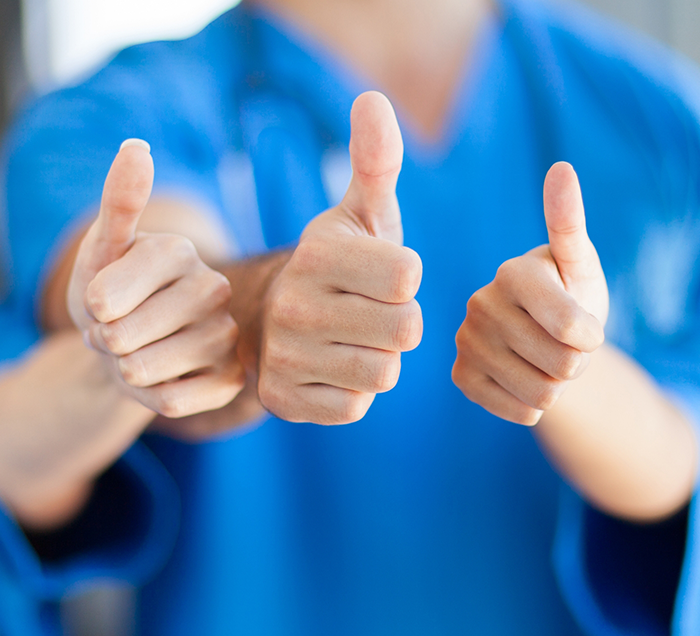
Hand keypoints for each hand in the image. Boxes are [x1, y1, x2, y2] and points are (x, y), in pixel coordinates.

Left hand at [68, 140, 244, 417]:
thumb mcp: (101, 251)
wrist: (134, 346)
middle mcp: (214, 289)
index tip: (102, 303)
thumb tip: (137, 146)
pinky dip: (151, 398)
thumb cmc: (111, 296)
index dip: (90, 309)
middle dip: (106, 342)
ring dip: (125, 371)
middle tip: (120, 331)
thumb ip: (118, 202)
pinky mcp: (232, 378)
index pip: (107, 296)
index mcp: (180, 252)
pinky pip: (171, 402)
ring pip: (145, 370)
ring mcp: (228, 336)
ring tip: (139, 353)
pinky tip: (163, 379)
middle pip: (125, 336)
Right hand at [257, 91, 422, 423]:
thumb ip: (375, 161)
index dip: (404, 278)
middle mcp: (293, 305)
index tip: (378, 274)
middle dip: (398, 322)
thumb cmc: (338, 266)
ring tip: (350, 340)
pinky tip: (330, 368)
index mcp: (317, 253)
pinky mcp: (282, 399)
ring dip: (378, 358)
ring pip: (383, 372)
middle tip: (367, 311)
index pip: (409, 276)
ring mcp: (284, 356)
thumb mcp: (359, 213)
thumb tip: (373, 98)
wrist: (275, 317)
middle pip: (404, 329)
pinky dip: (352, 391)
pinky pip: (355, 406)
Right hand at [452, 162, 607, 424]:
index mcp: (512, 273)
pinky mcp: (461, 376)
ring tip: (544, 361)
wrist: (540, 339)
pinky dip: (532, 404)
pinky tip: (523, 380)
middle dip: (576, 363)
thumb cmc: (569, 295)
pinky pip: (517, 410)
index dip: (592, 337)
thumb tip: (561, 168)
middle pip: (562, 365)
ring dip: (557, 385)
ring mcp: (466, 342)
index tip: (585, 326)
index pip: (574, 329)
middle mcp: (480, 304)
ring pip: (541, 394)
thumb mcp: (580, 265)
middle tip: (563, 345)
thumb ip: (570, 223)